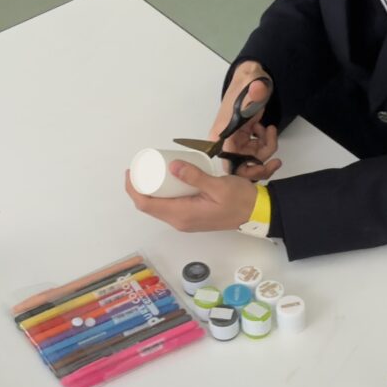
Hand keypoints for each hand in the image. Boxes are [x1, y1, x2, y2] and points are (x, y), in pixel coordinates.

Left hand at [126, 160, 260, 232]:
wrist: (256, 212)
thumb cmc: (239, 199)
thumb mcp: (218, 185)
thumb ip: (195, 177)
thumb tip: (172, 165)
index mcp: (182, 215)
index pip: (147, 204)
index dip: (133, 189)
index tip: (131, 171)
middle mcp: (180, 221)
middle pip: (149, 207)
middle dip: (138, 188)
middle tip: (140, 167)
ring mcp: (185, 221)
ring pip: (158, 207)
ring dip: (149, 191)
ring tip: (149, 171)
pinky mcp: (191, 218)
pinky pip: (168, 207)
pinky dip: (160, 195)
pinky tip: (164, 181)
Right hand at [212, 62, 282, 182]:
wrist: (251, 78)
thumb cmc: (245, 83)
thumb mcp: (251, 85)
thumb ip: (255, 90)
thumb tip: (257, 88)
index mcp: (221, 133)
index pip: (228, 161)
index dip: (244, 168)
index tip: (260, 167)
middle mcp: (225, 141)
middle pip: (241, 165)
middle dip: (259, 163)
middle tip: (275, 161)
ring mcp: (235, 141)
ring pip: (252, 159)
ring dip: (266, 148)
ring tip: (270, 131)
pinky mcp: (244, 140)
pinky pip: (257, 151)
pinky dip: (265, 144)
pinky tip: (266, 131)